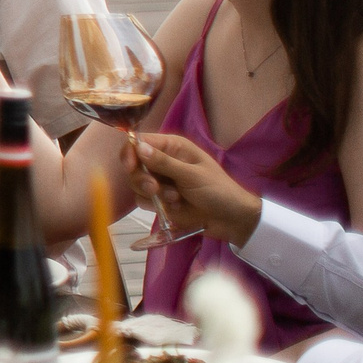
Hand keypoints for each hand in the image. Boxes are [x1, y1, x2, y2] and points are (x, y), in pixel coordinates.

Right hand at [132, 131, 263, 244]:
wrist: (231, 220)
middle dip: (142, 178)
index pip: (140, 142)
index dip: (131, 153)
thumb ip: (164, 162)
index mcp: (173, 147)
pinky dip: (155, 205)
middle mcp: (163, 161)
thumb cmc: (218, 190)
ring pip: (137, 183)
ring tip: (174, 199)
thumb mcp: (192, 175)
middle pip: (134, 164)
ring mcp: (161, 181)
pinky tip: (175, 207)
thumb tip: (138, 147)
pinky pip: (143, 200)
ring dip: (152, 193)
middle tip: (154, 188)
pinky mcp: (159, 200)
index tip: (130, 167)